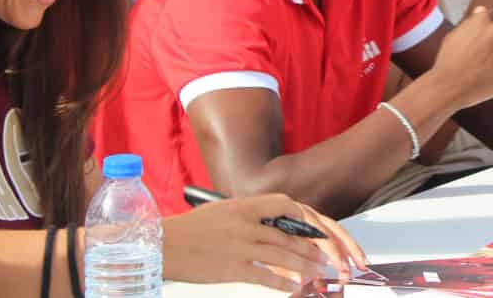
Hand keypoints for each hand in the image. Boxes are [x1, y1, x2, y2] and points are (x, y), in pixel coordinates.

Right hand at [163, 194, 365, 293]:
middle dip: (313, 248)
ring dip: (304, 266)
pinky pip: (265, 276)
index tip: (317, 230)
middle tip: (327, 259)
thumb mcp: (223, 212)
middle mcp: (246, 223)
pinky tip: (293, 288)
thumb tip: (274, 225)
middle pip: (289, 234)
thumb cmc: (191, 230)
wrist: (164, 245)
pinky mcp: (232, 268)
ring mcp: (240, 245)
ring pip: (283, 255)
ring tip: (318, 274)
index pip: (286, 205)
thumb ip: (249, 216)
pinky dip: (282, 283)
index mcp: (244, 205)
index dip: (306, 217)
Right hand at [430, 6, 492, 108]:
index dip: (489, 26)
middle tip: (482, 55)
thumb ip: (471, 23)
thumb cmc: (449, 61)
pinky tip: (488, 76)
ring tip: (482, 68)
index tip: (484, 36)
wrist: (451, 86)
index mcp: (483, 19)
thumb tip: (482, 12)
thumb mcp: (454, 34)